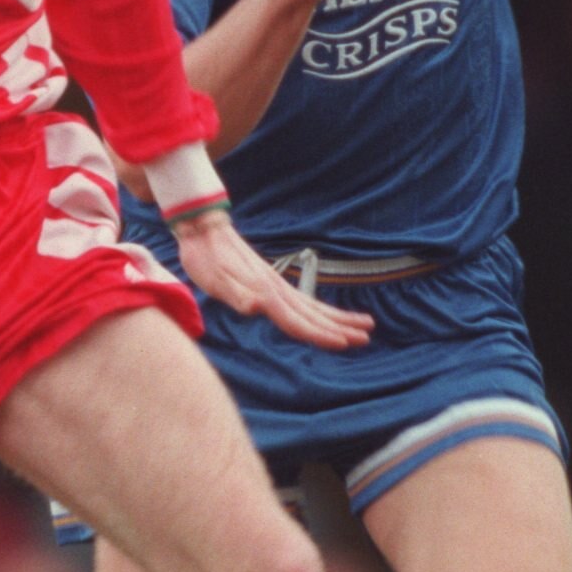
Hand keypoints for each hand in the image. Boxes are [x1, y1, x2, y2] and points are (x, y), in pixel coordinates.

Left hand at [172, 211, 372, 351]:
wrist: (205, 228)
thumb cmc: (205, 257)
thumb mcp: (213, 279)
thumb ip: (235, 294)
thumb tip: (254, 308)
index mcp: (266, 294)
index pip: (298, 321)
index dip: (321, 334)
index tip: (344, 343)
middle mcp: (276, 290)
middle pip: (313, 315)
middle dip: (340, 328)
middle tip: (366, 338)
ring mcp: (276, 285)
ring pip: (313, 307)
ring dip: (338, 318)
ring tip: (365, 324)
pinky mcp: (271, 282)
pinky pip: (303, 301)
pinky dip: (320, 310)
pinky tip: (327, 314)